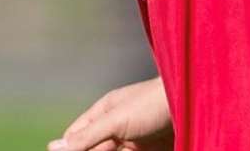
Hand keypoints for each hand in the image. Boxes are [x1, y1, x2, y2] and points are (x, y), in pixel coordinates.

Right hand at [50, 77, 171, 150]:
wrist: (196, 104)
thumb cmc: (152, 105)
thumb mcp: (115, 121)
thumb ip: (86, 137)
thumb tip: (53, 147)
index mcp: (105, 112)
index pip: (77, 135)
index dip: (68, 148)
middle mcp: (118, 127)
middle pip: (95, 148)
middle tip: (106, 150)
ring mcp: (136, 140)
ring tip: (124, 150)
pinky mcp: (153, 150)